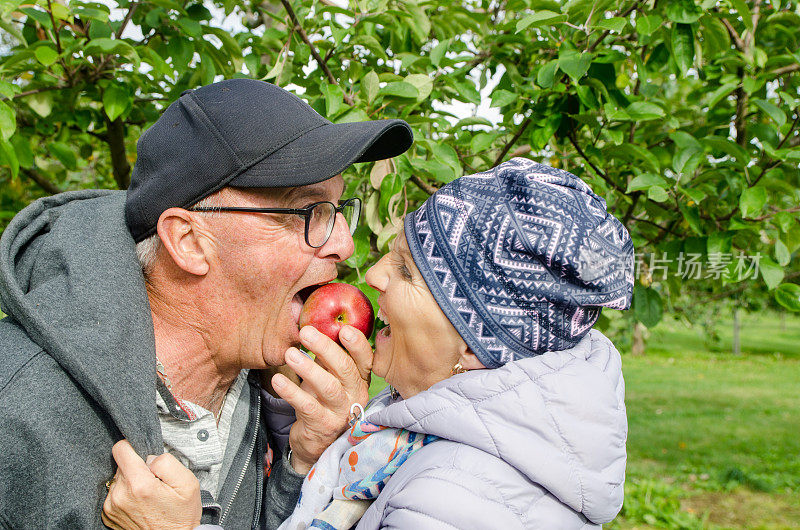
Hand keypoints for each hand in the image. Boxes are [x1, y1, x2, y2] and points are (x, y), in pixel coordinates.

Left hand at [102, 440, 200, 529]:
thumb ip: (167, 462)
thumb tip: (149, 458)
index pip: (120, 449)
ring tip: (148, 495)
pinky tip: (140, 503)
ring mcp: (112, 507)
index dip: (134, 447)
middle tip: (154, 482)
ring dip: (131, 482)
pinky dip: (126, 495)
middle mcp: (120, 495)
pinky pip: (114, 493)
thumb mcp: (187, 483)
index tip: (143, 457)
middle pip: (121, 465)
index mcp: (139, 485)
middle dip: (137, 468)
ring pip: (118, 478)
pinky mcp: (108, 515)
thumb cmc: (181, 516)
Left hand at [271, 324, 371, 473]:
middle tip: (305, 332)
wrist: (316, 443)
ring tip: (290, 354)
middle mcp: (356, 395)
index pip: (366, 359)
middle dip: (326, 348)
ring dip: (308, 368)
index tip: (343, 328)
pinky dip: (292, 392)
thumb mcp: (329, 378)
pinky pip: (307, 407)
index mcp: (360, 380)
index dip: (357, 344)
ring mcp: (341, 413)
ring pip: (329, 387)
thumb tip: (313, 326)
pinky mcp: (323, 426)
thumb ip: (327, 357)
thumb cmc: (323, 402)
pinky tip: (278, 381)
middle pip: (346, 369)